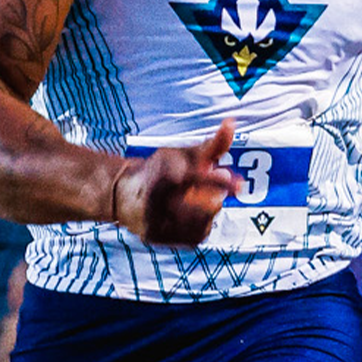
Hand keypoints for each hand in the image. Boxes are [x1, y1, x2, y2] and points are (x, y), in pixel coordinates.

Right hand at [113, 119, 237, 245]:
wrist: (122, 193)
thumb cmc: (159, 170)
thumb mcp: (183, 153)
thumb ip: (211, 144)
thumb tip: (232, 124)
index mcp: (163, 174)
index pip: (195, 178)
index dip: (218, 182)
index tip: (239, 186)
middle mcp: (156, 200)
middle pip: (205, 206)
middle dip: (215, 196)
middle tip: (204, 188)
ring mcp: (154, 222)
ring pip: (203, 223)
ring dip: (207, 211)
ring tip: (192, 201)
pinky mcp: (155, 238)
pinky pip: (194, 237)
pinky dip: (198, 226)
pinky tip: (187, 216)